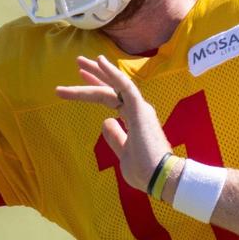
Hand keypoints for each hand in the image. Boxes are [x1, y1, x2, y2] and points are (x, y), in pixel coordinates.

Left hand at [56, 55, 172, 193]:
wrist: (160, 178)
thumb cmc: (144, 170)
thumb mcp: (123, 153)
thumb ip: (115, 137)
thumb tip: (105, 121)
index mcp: (134, 119)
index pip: (111, 98)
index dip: (95, 88)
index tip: (81, 79)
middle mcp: (137, 109)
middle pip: (111, 88)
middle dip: (95, 75)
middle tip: (79, 62)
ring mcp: (139, 108)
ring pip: (114, 85)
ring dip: (97, 72)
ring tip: (79, 61)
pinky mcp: (140, 109)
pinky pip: (125, 86)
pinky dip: (113, 73)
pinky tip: (100, 61)